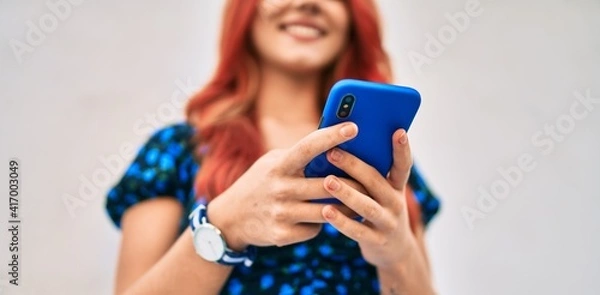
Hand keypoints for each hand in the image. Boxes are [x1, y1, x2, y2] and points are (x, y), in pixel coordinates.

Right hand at [207, 122, 362, 250]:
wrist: (229, 218)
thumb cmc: (260, 183)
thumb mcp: (272, 163)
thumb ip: (299, 156)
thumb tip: (334, 145)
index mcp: (279, 165)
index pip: (309, 147)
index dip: (332, 136)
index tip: (354, 127)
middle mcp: (280, 188)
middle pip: (327, 184)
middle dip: (352, 182)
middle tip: (370, 178)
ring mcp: (281, 213)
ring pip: (327, 210)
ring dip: (345, 206)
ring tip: (356, 200)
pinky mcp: (282, 234)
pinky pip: (315, 229)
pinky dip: (321, 224)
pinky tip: (321, 219)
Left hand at [321, 128, 417, 267]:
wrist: (394, 250)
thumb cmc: (380, 209)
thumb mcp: (382, 192)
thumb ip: (369, 174)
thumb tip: (340, 145)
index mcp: (397, 186)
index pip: (403, 165)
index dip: (402, 149)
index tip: (398, 131)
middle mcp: (395, 202)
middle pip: (376, 181)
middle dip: (354, 166)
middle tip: (332, 152)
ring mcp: (388, 223)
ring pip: (366, 206)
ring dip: (346, 193)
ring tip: (328, 181)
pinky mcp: (376, 241)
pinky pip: (357, 231)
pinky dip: (341, 221)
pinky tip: (326, 211)